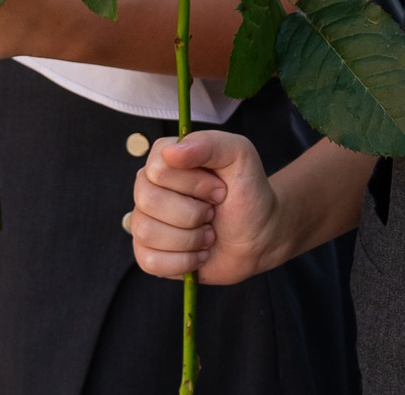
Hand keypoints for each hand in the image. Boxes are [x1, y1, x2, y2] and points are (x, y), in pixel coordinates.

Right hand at [130, 130, 284, 285]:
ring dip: (189, 238)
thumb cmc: (248, 193)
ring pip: (146, 232)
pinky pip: (148, 261)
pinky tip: (199, 253)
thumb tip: (170, 152)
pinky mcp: (148, 253)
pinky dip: (182, 262)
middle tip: (213, 212)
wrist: (259, 236)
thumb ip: (209, 144)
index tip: (219, 188)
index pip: (158, 169)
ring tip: (208, 233)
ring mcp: (145, 220)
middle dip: (193, 213)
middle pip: (149, 201)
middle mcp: (150, 186)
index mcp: (166, 158)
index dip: (194, 183)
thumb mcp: (240, 156)